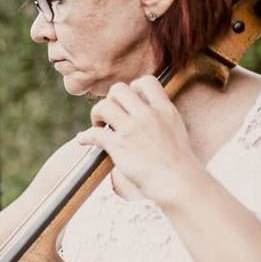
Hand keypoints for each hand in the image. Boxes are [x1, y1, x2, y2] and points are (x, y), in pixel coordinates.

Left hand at [75, 75, 203, 205]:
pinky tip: (83, 140)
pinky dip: (84, 137)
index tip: (128, 103)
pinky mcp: (119, 145)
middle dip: (110, 100)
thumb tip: (148, 110)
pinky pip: (93, 133)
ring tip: (99, 126)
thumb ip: (161, 116)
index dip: (132, 88)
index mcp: (163, 109)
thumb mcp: (176, 128)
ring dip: (96, 115)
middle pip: (119, 89)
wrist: (177, 181)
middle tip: (110, 115)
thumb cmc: (177, 161)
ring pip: (103, 106)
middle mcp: (147, 114)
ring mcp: (132, 129)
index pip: (146, 81)